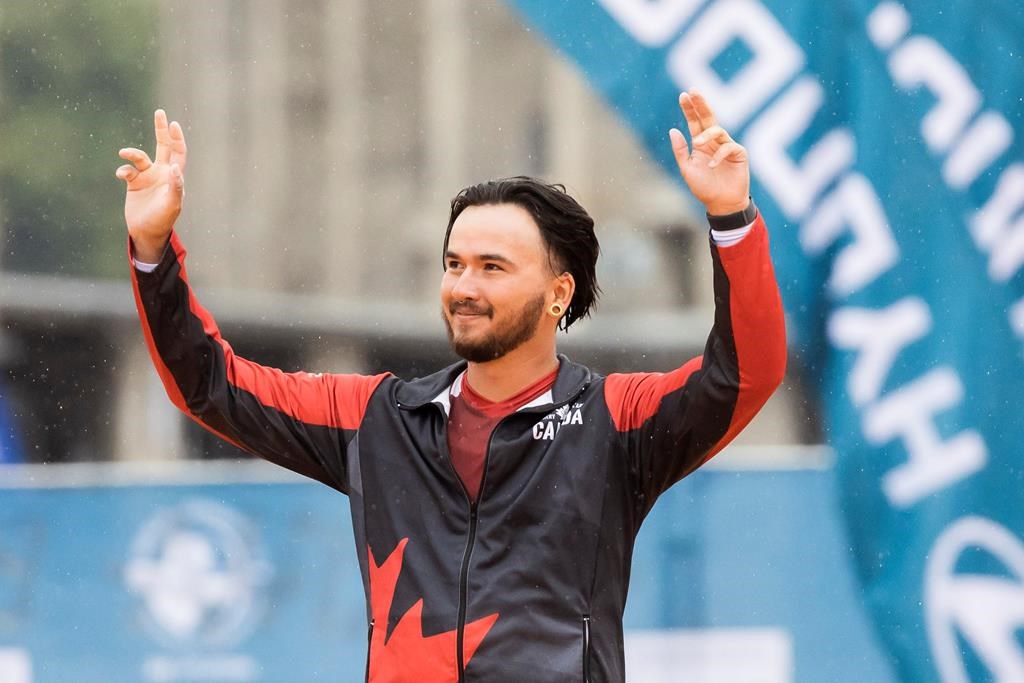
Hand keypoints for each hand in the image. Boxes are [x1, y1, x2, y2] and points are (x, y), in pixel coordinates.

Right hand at [115, 109, 187, 261]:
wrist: (146, 232)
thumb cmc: (163, 219)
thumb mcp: (173, 204)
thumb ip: (175, 186)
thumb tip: (174, 167)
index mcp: (174, 176)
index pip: (178, 153)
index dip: (177, 139)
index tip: (173, 124)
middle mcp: (161, 173)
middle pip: (163, 146)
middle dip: (161, 130)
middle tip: (159, 112)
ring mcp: (147, 177)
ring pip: (139, 157)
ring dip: (132, 153)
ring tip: (124, 153)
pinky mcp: (133, 183)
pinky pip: (127, 171)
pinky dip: (123, 170)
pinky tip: (122, 175)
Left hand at [669, 90, 749, 215]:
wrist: (721, 203)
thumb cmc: (704, 187)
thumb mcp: (687, 168)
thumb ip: (680, 150)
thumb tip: (673, 130)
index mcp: (701, 143)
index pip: (695, 122)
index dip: (689, 109)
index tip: (683, 94)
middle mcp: (714, 141)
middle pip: (708, 117)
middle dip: (700, 104)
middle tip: (693, 90)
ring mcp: (727, 146)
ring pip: (718, 130)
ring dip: (707, 134)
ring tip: (697, 143)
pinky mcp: (739, 154)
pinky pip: (729, 147)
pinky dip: (719, 154)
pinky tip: (712, 165)